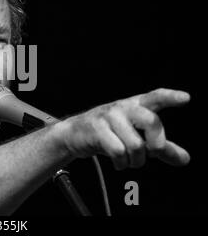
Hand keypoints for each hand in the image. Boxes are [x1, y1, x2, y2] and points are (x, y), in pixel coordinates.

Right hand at [58, 88, 190, 169]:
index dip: (171, 97)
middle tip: (153, 153)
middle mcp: (124, 107)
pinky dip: (121, 163)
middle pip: (151, 121)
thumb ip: (161, 147)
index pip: (156, 97)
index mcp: (137, 105)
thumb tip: (185, 159)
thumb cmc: (110, 133)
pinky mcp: (97, 128)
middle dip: (157, 144)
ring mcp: (109, 116)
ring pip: (136, 145)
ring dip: (135, 160)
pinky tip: (118, 162)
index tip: (186, 98)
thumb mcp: (137, 136)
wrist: (74, 134)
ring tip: (129, 160)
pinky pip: (118, 152)